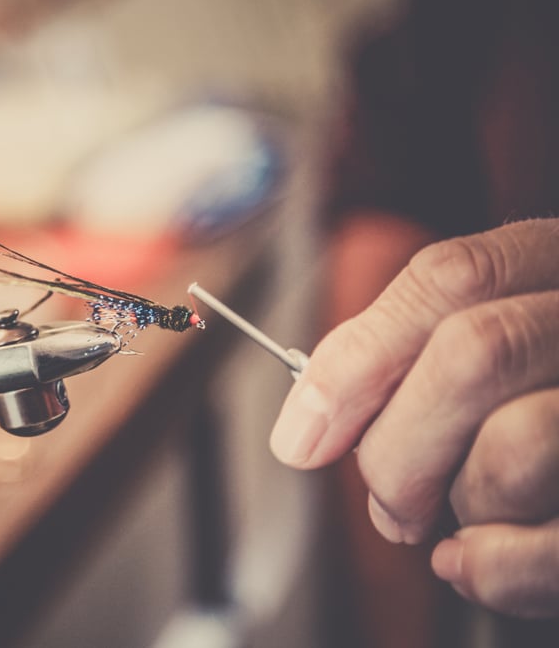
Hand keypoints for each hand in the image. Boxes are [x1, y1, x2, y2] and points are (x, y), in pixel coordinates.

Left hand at [268, 218, 558, 616]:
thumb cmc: (529, 398)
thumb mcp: (479, 352)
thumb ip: (400, 364)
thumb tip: (304, 431)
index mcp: (551, 266)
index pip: (448, 279)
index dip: (357, 361)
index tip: (301, 439)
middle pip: (474, 354)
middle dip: (398, 449)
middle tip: (388, 503)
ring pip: (517, 445)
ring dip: (459, 503)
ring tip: (463, 514)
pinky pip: (554, 545)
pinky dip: (492, 567)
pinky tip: (470, 561)